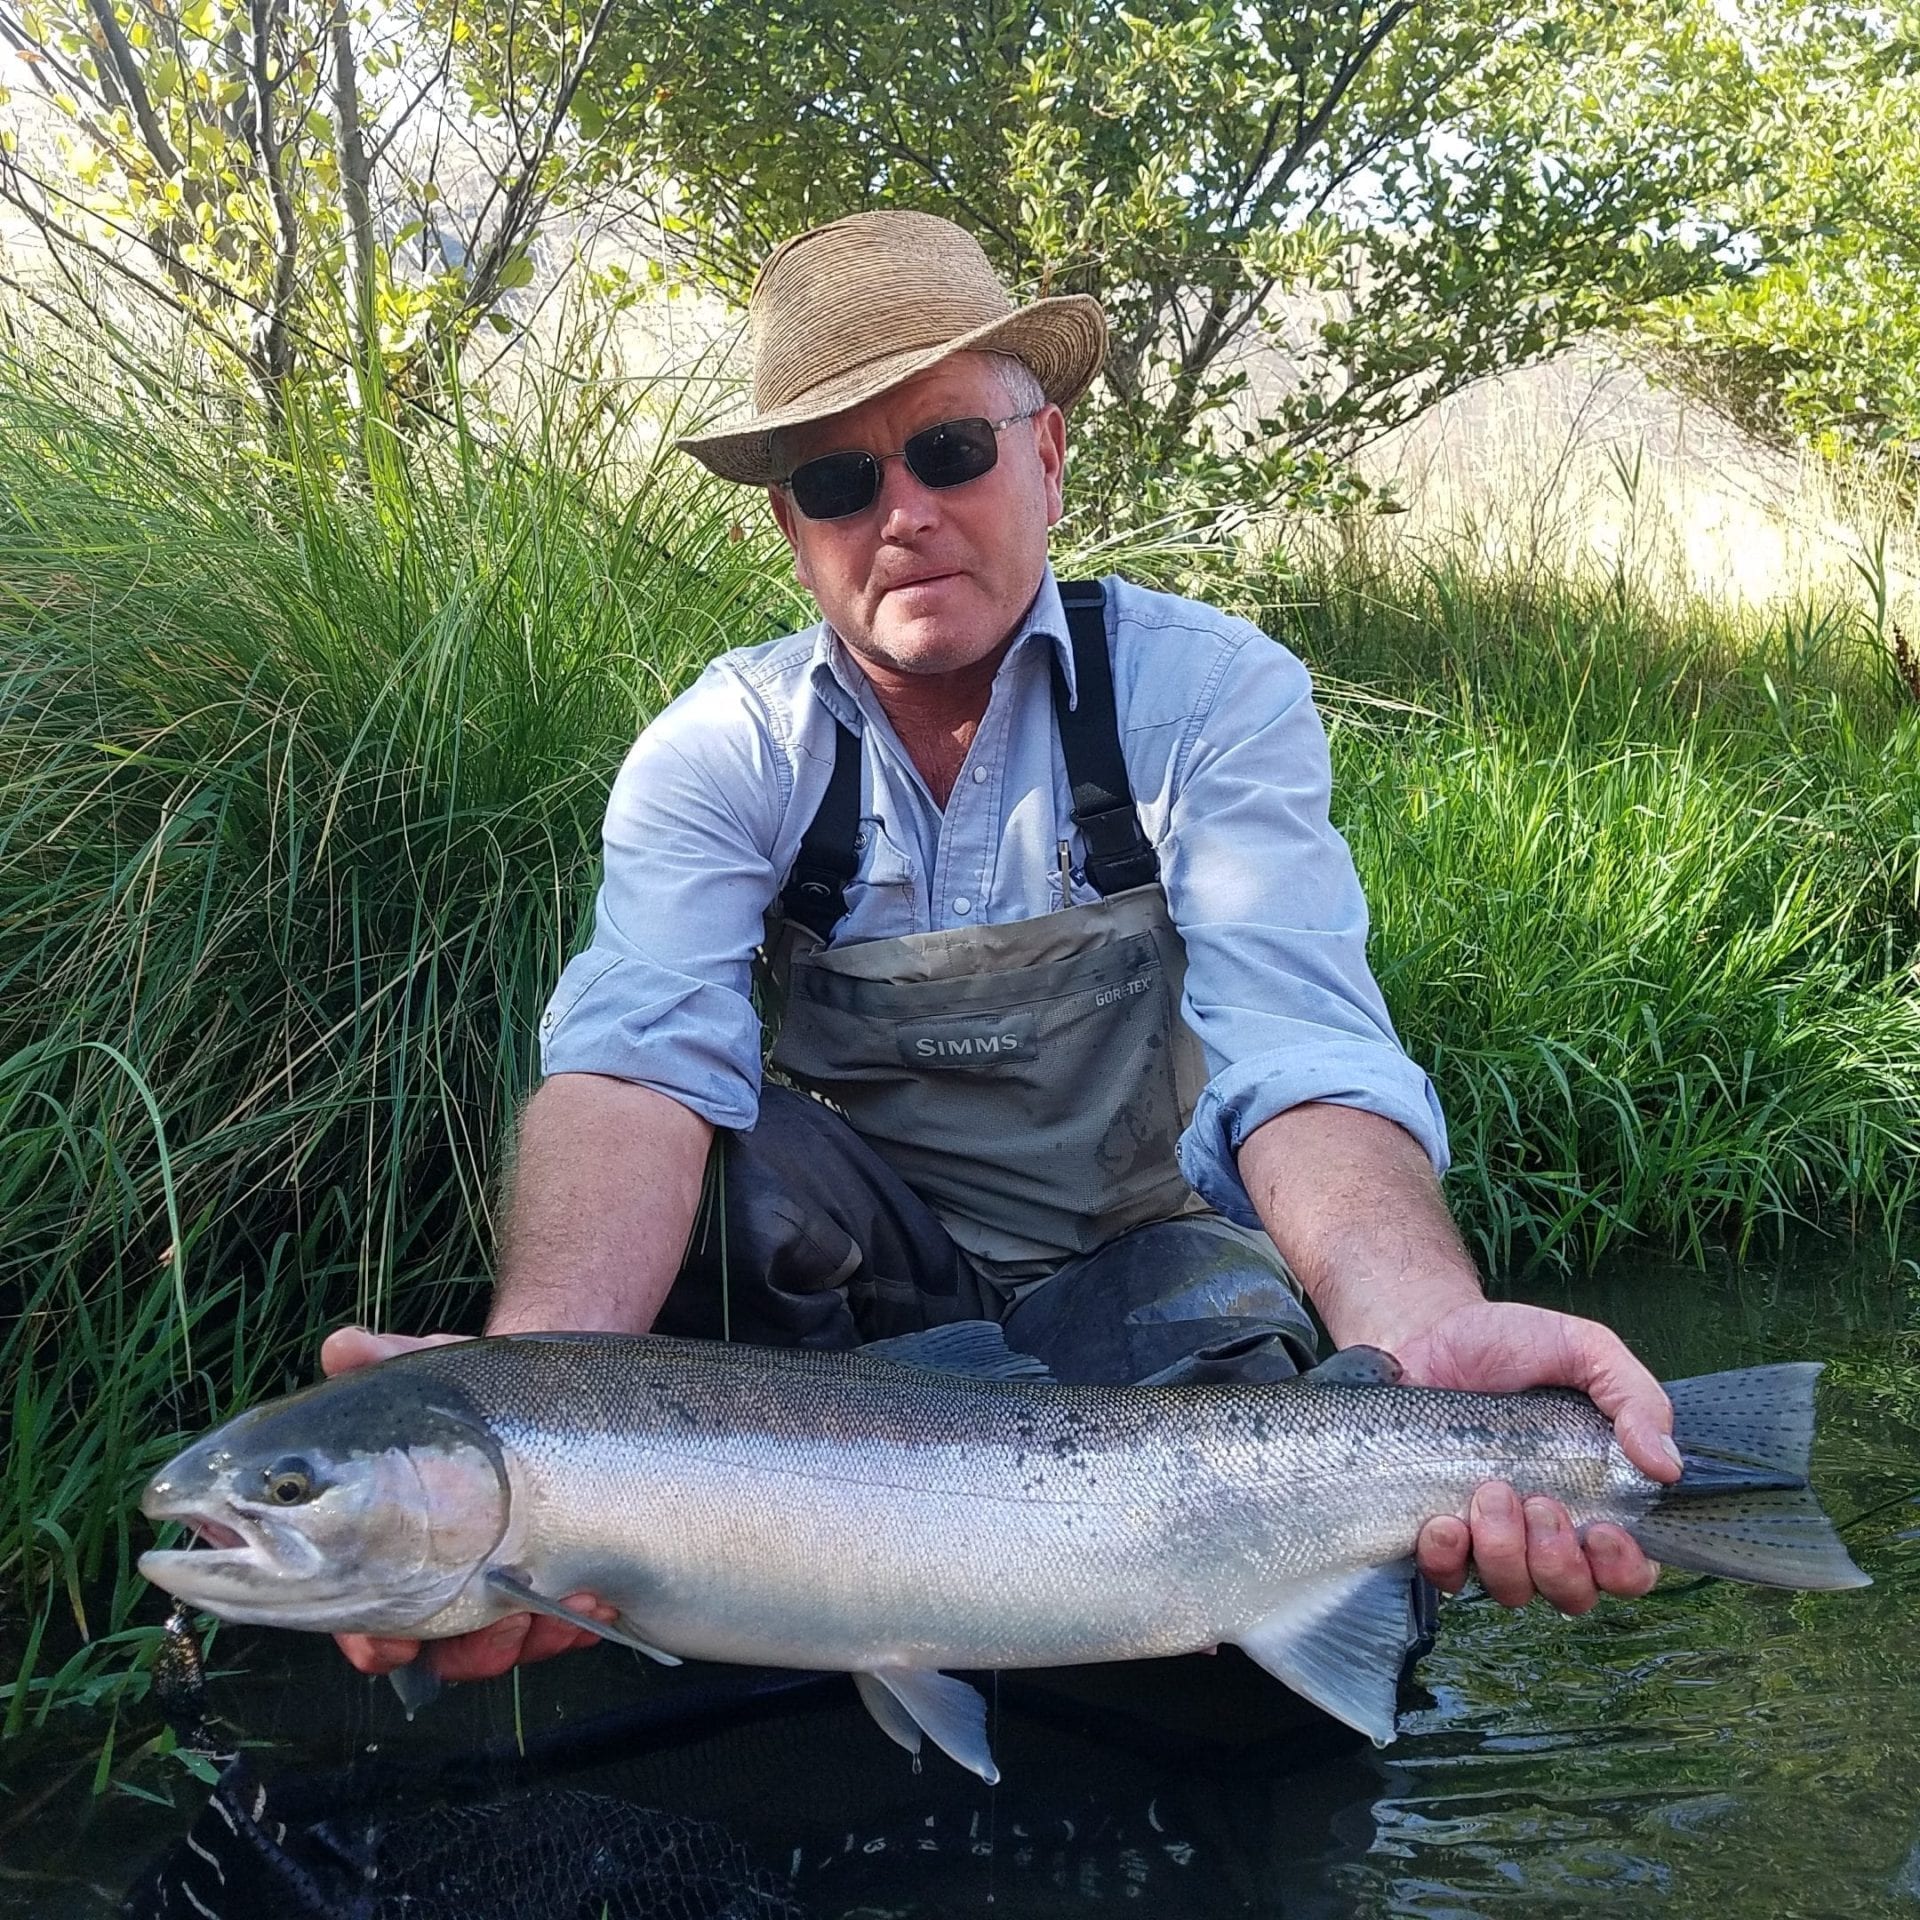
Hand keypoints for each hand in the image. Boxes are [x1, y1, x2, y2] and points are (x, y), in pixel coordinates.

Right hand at [320, 1326, 619, 1681]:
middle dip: (473, 1650)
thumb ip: (382, 1361)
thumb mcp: (433, 1370)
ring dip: (535, 1636)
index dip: (374, 1644)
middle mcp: (448, 1584)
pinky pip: (569, 1631)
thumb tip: (343, 1347)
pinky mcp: (565, 1589)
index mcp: (396, 1552)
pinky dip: (583, 1621)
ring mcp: (508, 1592)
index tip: (392, 1646)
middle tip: (506, 1615)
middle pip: (445, 1655)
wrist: (561, 1391)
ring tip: (569, 1593)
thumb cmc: (479, 1394)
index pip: (366, 1624)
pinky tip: (600, 1594)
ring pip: (510, 1651)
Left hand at [1398, 1300, 1678, 1613]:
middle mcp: (1545, 1529)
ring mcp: (1489, 1535)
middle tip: (1538, 1503)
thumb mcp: (1585, 1349)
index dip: (1623, 1569)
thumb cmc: (1511, 1343)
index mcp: (1594, 1496)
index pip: (1627, 1570)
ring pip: (1512, 1589)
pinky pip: (1446, 1576)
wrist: (1429, 1331)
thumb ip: (1635, 1398)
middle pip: (1571, 1593)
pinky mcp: (1437, 1531)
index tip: (1604, 1532)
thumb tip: (1668, 1466)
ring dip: (1505, 1552)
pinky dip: (1447, 1558)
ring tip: (1489, 1491)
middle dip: (1558, 1560)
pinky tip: (1444, 1521)